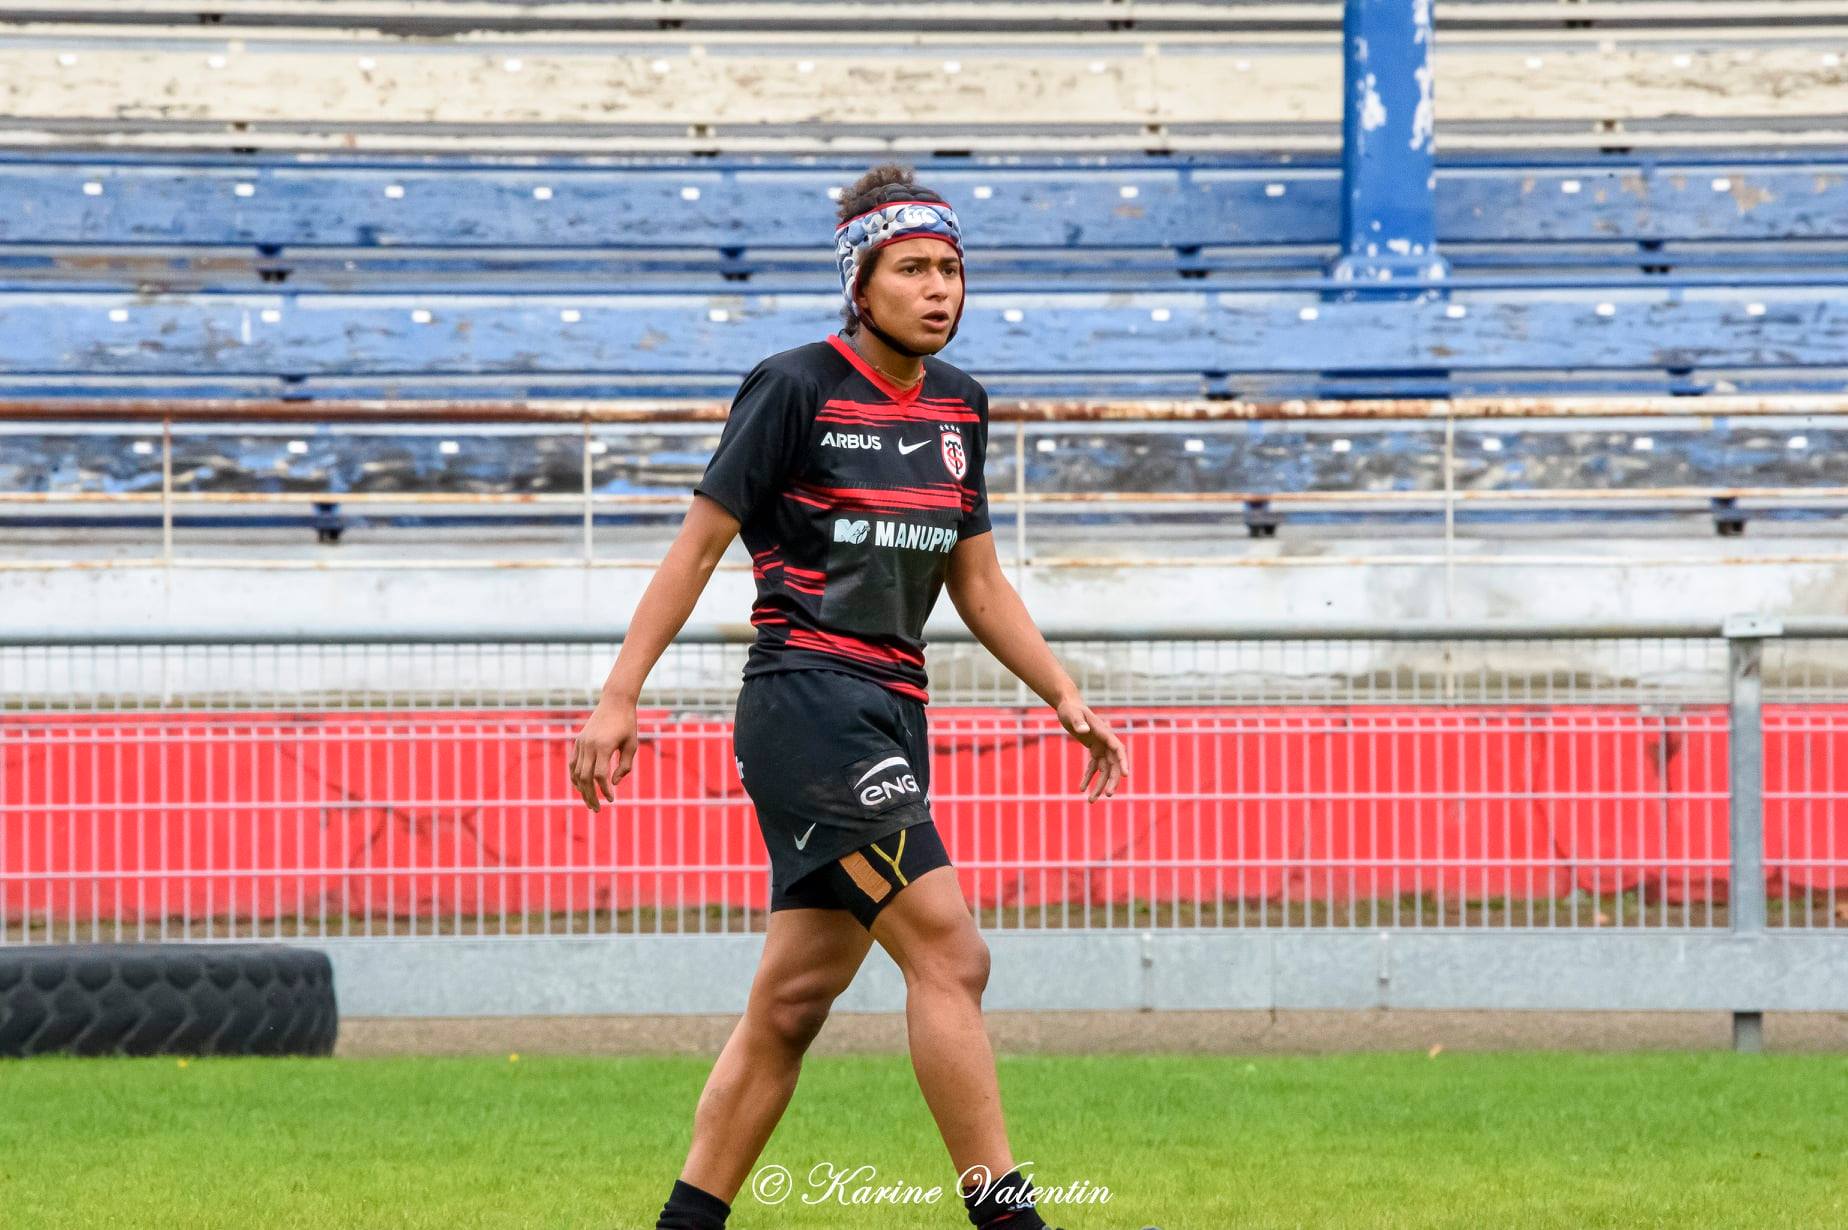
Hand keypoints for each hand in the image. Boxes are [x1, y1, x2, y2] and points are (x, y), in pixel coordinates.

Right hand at [568, 698, 638, 812]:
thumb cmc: (627, 724)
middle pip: (585, 778)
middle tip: (596, 810)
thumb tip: (614, 783)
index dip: (604, 790)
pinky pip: (573, 763)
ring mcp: (581, 743)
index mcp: (604, 746)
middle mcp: (589, 746)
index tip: (611, 799)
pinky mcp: (578, 741)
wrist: (615, 702)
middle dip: (590, 796)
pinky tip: (581, 787)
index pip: (600, 776)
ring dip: (581, 790)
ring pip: (576, 772)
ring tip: (589, 802)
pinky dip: (575, 777)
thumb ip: (624, 766)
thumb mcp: (632, 745)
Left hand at [1054, 695, 1126, 802]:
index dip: (1123, 762)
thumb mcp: (1072, 714)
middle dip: (1112, 780)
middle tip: (1108, 795)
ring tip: (1091, 801)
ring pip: (1104, 770)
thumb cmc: (1071, 709)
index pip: (1118, 749)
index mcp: (1104, 733)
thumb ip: (1078, 722)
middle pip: (1113, 764)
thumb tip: (1084, 731)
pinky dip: (1088, 778)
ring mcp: (1100, 747)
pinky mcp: (1093, 749)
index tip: (1125, 775)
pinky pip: (1093, 767)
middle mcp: (1105, 742)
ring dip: (1100, 785)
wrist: (1068, 706)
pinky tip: (1081, 789)